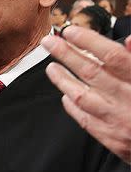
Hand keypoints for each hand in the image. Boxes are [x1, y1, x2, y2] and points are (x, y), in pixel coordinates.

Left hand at [43, 28, 130, 163]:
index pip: (113, 57)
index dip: (90, 42)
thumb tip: (129, 41)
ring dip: (63, 80)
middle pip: (92, 72)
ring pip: (82, 96)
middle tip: (49, 42)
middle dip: (66, 55)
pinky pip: (86, 120)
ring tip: (51, 67)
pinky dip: (73, 107)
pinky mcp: (114, 140)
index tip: (71, 31)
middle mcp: (129, 101)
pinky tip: (65, 96)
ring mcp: (119, 121)